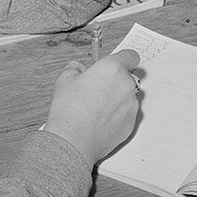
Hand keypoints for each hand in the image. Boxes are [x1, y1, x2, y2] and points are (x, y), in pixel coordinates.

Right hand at [43, 49, 140, 165]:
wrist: (74, 140)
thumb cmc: (69, 111)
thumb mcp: (65, 81)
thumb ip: (74, 68)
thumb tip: (77, 68)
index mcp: (113, 68)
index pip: (130, 56)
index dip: (121, 59)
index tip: (113, 64)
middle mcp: (126, 85)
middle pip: (128, 77)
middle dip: (115, 81)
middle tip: (96, 89)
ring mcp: (132, 105)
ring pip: (128, 96)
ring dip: (117, 98)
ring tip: (96, 108)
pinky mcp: (131, 123)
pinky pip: (127, 113)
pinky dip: (117, 114)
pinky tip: (100, 120)